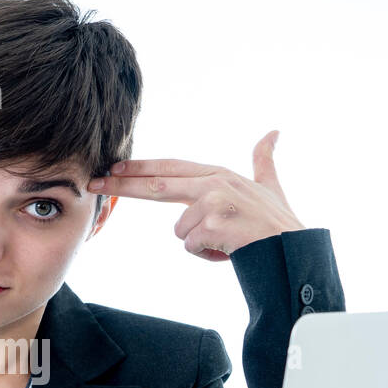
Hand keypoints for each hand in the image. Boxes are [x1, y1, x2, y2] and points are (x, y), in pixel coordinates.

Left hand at [86, 130, 304, 261]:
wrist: (293, 250)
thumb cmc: (278, 223)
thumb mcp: (270, 186)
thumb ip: (264, 159)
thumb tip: (273, 132)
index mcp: (219, 174)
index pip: (170, 168)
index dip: (139, 168)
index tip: (112, 168)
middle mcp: (215, 183)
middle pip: (156, 185)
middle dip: (121, 184)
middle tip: (93, 183)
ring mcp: (214, 202)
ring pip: (179, 230)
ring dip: (200, 244)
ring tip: (228, 243)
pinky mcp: (214, 224)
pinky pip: (191, 246)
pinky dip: (208, 256)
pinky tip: (230, 251)